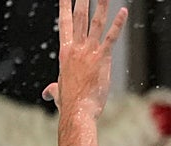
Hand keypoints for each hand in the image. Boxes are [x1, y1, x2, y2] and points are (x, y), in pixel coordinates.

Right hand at [41, 0, 128, 116]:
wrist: (77, 110)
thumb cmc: (69, 103)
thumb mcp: (58, 92)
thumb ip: (53, 89)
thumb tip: (47, 93)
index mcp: (65, 52)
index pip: (65, 24)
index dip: (65, 7)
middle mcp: (76, 47)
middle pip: (79, 17)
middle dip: (81, 0)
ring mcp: (89, 51)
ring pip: (95, 22)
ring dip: (100, 5)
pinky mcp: (102, 58)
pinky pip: (111, 37)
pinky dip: (118, 23)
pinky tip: (124, 11)